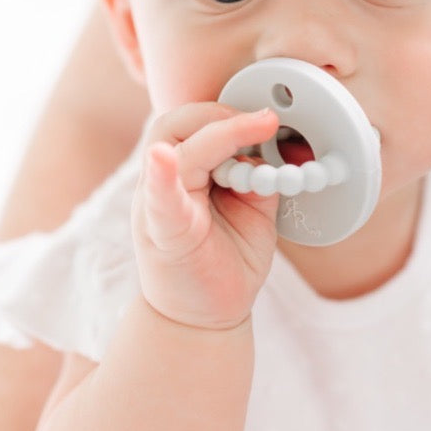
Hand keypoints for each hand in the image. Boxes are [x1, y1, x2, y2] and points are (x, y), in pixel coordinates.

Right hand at [133, 102, 280, 327]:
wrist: (208, 317)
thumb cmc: (227, 259)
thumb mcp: (254, 208)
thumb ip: (259, 175)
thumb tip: (273, 147)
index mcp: (185, 172)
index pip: (193, 124)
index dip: (228, 113)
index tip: (268, 118)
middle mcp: (164, 182)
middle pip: (175, 126)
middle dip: (222, 115)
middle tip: (266, 121)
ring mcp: (158, 206)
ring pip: (172, 150)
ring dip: (216, 134)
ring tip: (256, 126)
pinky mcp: (163, 233)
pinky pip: (159, 199)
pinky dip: (162, 177)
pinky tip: (162, 160)